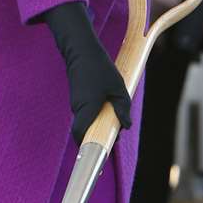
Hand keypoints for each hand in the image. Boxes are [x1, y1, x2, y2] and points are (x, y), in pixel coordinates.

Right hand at [41, 2, 131, 145]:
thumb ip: (122, 108)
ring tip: (116, 119)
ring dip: (99, 123)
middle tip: (117, 134)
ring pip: (86, 120)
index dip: (86, 145)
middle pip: (85, 130)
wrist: (81, 50)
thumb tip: (126, 126)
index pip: (80, 134)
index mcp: (86, 108)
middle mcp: (77, 107)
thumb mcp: (118, 88)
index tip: (99, 152)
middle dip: (99, 136)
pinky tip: (108, 107)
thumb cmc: (100, 68)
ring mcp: (76, 102)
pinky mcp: (78, 96)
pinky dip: (96, 114)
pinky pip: (86, 112)